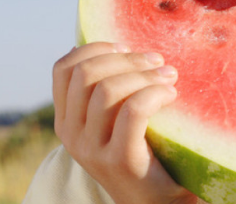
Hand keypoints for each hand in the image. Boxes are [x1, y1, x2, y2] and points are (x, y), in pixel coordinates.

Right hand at [52, 42, 197, 203]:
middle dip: (126, 58)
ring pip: (109, 89)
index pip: (63, 69)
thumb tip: (112, 47)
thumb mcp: (112, 121)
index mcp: (66, 121)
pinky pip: (134, 109)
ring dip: (145, 74)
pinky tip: (172, 95)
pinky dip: (155, 92)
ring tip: (169, 76)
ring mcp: (93, 150)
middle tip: (157, 61)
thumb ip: (105, 91)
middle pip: (86, 73)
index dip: (95, 48)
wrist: (156, 200)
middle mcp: (71, 136)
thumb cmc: (142, 150)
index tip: (126, 46)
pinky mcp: (120, 160)